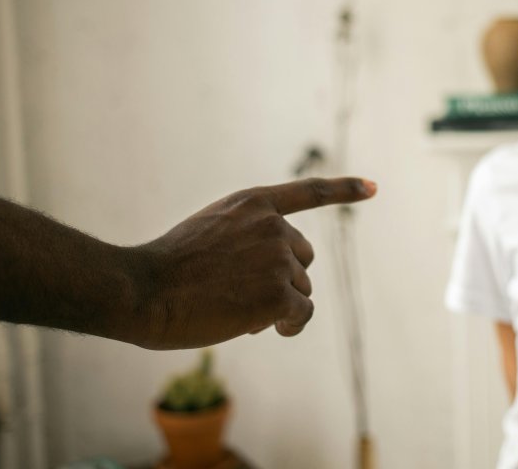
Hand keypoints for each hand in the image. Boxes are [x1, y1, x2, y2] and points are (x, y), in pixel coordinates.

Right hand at [130, 177, 375, 349]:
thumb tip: (285, 284)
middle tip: (240, 294)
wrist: (143, 290)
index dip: (345, 190)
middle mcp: (272, 225)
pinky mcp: (278, 294)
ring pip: (301, 289)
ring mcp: (277, 258)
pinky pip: (301, 314)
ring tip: (236, 310)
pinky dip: (290, 326)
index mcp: (252, 202)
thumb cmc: (166, 269)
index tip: (374, 187)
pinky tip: (266, 329)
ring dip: (278, 305)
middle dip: (282, 279)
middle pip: (302, 259)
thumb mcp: (209, 232)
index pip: (308, 192)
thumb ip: (246, 238)